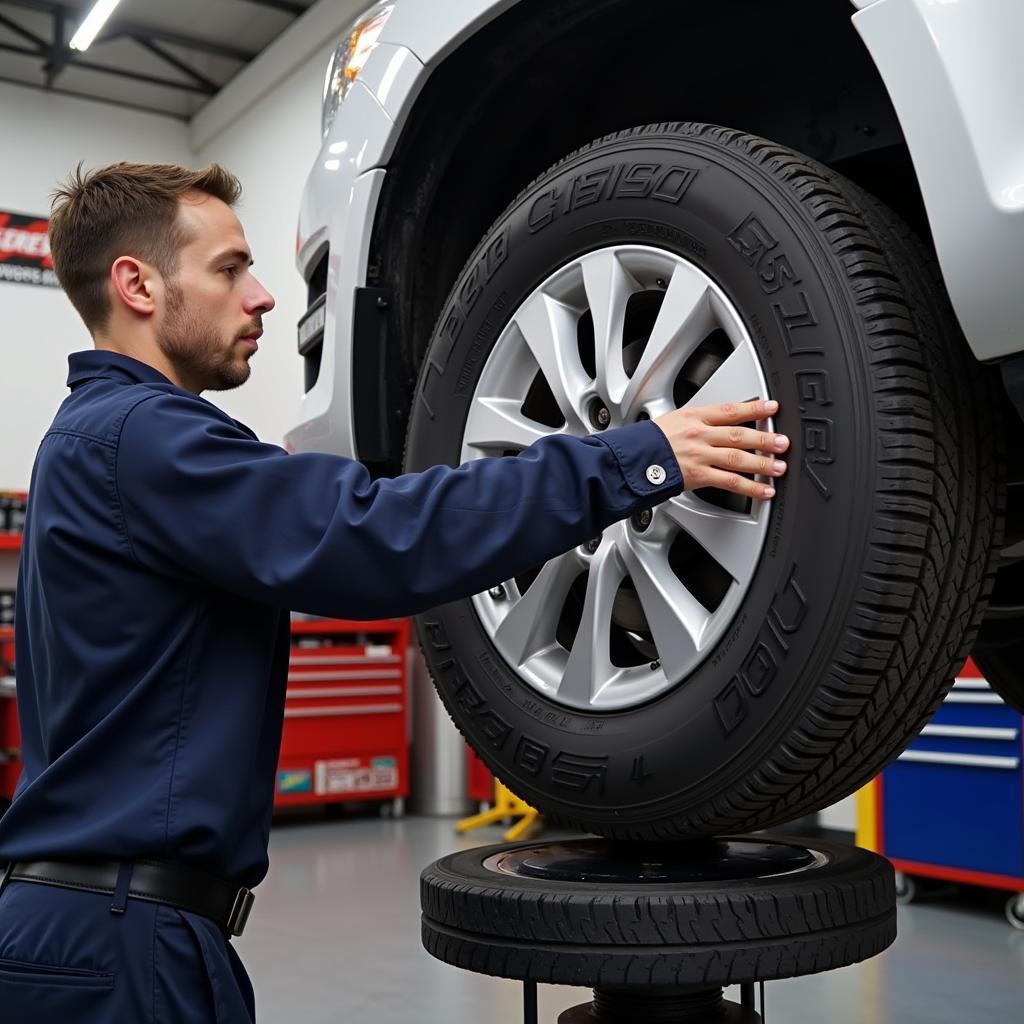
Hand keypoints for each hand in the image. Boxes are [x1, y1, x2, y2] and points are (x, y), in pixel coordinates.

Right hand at [653, 399, 787, 499]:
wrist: (629, 460)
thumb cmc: (647, 442)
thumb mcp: (673, 420)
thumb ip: (696, 422)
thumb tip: (717, 422)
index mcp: (694, 416)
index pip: (730, 410)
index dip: (754, 409)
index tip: (772, 408)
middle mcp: (699, 435)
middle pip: (739, 434)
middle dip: (765, 438)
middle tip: (783, 442)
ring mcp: (699, 456)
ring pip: (738, 459)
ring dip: (763, 464)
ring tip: (779, 467)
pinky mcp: (698, 476)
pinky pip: (729, 482)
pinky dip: (749, 488)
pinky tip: (763, 491)